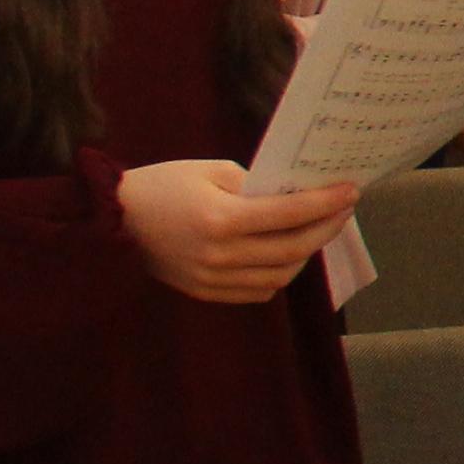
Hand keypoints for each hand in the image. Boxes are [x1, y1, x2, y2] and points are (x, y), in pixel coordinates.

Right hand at [118, 160, 357, 303]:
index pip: (290, 214)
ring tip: (319, 229)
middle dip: (326, 228)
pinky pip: (259, 290)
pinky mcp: (205, 292)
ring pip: (281, 275)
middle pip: (293, 249)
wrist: (111, 220)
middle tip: (344, 209)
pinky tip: (288, 253)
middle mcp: (220, 255)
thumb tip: (296, 195)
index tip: (351, 191)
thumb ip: (256, 185)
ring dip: (307, 253)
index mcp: (221, 219)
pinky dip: (281, 273)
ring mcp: (212, 279)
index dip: (326, 203)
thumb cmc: (162, 185)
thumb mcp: (210, 171)